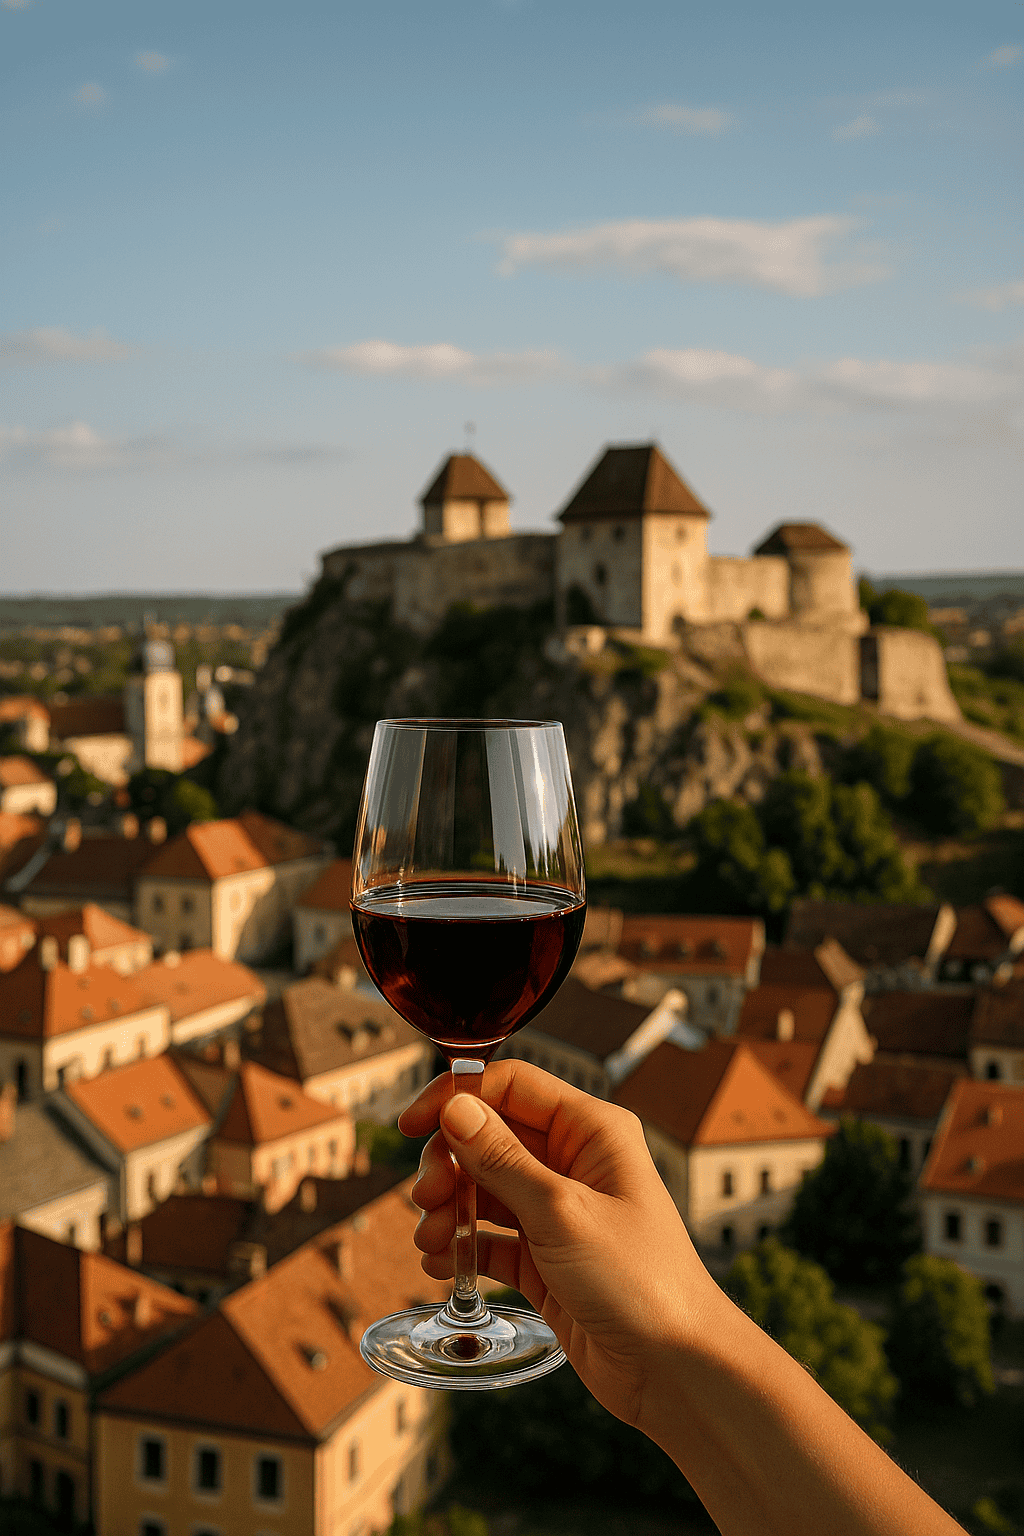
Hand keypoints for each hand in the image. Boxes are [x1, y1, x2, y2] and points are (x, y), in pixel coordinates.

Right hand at [399, 1059, 720, 1428]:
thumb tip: (456, 1108)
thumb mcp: (562, 1211)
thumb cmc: (640, 1280)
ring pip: (485, 1189)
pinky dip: (462, 1246)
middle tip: (425, 1197)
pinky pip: (491, 1238)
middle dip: (449, 1163)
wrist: (675, 1369)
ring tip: (430, 1240)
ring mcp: (559, 1212)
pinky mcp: (546, 1259)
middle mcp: (575, 1163)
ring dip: (449, 1209)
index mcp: (592, 1131)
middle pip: (490, 1137)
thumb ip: (502, 1159)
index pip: (512, 1086)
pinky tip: (441, 1264)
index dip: (457, 1098)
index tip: (410, 1124)